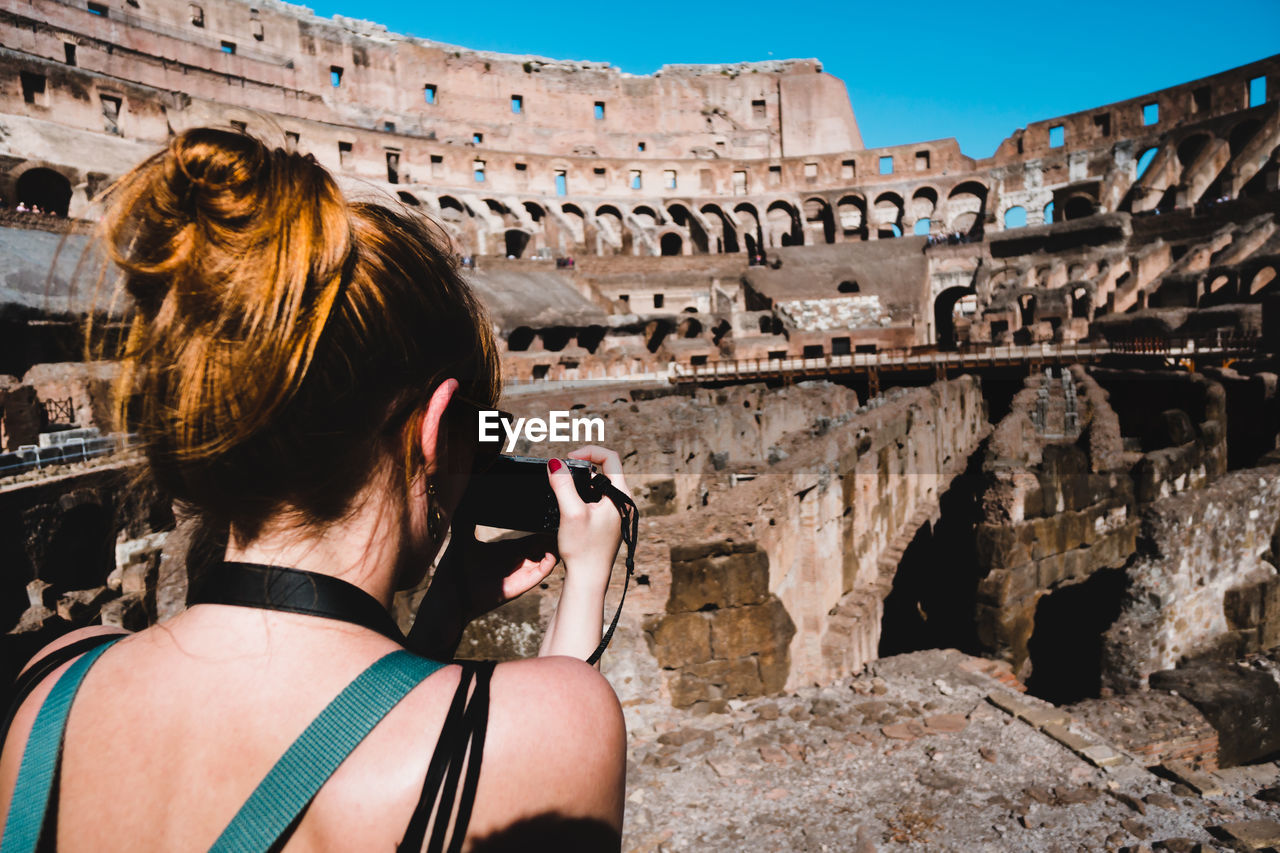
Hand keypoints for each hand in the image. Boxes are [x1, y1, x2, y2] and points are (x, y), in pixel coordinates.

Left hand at [407, 519, 556, 658]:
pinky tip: (550, 548)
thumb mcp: (462, 538)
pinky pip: (543, 571)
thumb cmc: (454, 569)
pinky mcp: (522, 584)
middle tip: (562, 521)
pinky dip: (551, 560)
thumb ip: (467, 520)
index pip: (532, 537)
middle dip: (553, 535)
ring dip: (555, 546)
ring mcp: (521, 572)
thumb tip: (462, 500)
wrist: (451, 596)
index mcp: (507, 550)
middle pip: (543, 546)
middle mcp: (517, 561)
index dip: (542, 527)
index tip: (551, 514)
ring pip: (547, 558)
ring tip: (560, 532)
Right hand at [548, 446, 629, 591]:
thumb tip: (555, 463)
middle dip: (582, 467)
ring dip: (581, 482)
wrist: (588, 580)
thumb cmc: (583, 550)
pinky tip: (570, 506)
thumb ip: (563, 485)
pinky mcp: (609, 522)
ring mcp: (618, 513)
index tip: (568, 459)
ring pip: (599, 484)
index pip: (610, 458)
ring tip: (564, 489)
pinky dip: (583, 495)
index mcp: (622, 496)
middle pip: (605, 470)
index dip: (588, 452)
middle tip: (562, 474)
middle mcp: (624, 502)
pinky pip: (597, 498)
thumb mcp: (571, 512)